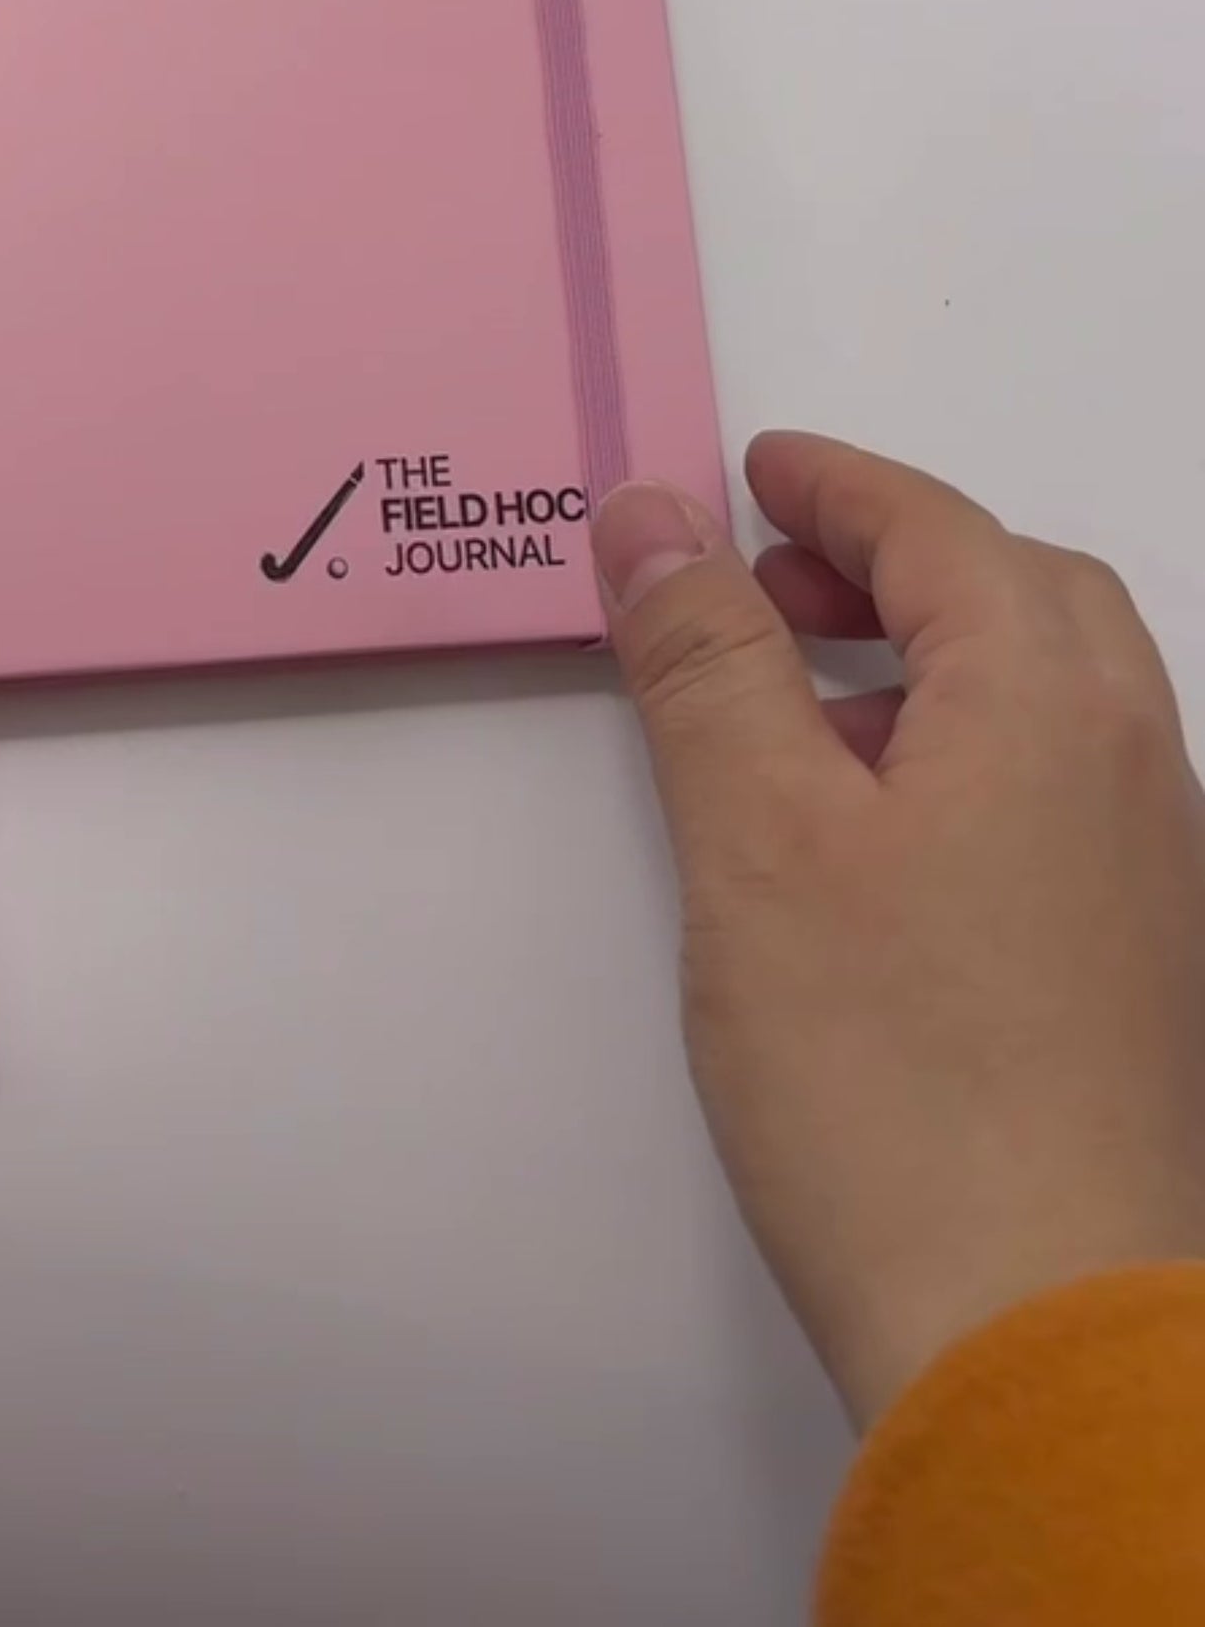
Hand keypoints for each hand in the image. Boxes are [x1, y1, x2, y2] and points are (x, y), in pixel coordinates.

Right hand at [591, 438, 1204, 1426]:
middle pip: (1021, 594)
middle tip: (769, 582)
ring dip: (931, 658)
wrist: (1040, 1333)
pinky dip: (970, 750)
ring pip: (1050, 695)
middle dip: (893, 561)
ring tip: (800, 711)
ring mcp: (1151, 870)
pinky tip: (876, 842)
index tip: (752, 474)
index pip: (939, 531)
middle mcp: (1130, 761)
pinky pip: (1063, 789)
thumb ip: (705, 658)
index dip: (833, 488)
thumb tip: (655, 516)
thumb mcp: (755, 836)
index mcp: (1048, 699)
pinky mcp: (1140, 965)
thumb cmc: (896, 1084)